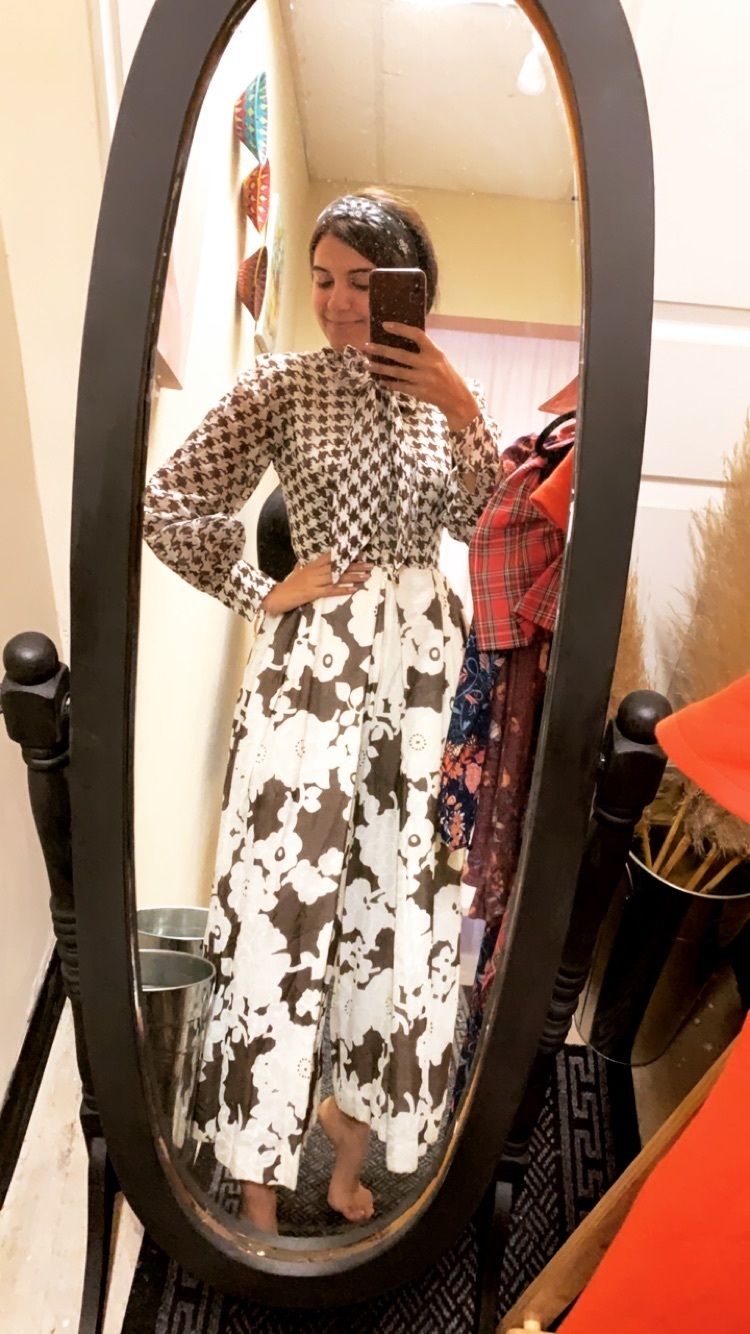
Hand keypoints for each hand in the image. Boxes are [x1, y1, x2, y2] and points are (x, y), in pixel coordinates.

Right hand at [261, 551, 372, 614]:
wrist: (276, 596)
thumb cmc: (287, 585)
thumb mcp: (296, 573)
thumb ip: (301, 567)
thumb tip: (302, 563)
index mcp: (312, 565)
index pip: (332, 557)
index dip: (346, 555)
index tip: (360, 553)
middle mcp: (315, 571)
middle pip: (338, 566)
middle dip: (356, 566)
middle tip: (370, 565)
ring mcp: (314, 582)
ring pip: (337, 577)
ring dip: (354, 577)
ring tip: (367, 576)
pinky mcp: (313, 593)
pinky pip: (330, 591)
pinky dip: (343, 590)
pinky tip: (354, 590)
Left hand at [365, 324, 479, 432]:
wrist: (456, 398)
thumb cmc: (446, 375)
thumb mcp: (439, 358)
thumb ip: (424, 351)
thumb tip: (401, 341)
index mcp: (435, 352)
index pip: (417, 335)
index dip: (400, 329)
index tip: (385, 325)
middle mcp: (428, 364)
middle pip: (400, 355)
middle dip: (382, 350)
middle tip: (367, 346)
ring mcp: (423, 379)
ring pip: (396, 372)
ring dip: (380, 367)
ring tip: (366, 363)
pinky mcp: (419, 392)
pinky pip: (399, 386)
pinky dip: (389, 382)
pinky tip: (380, 379)